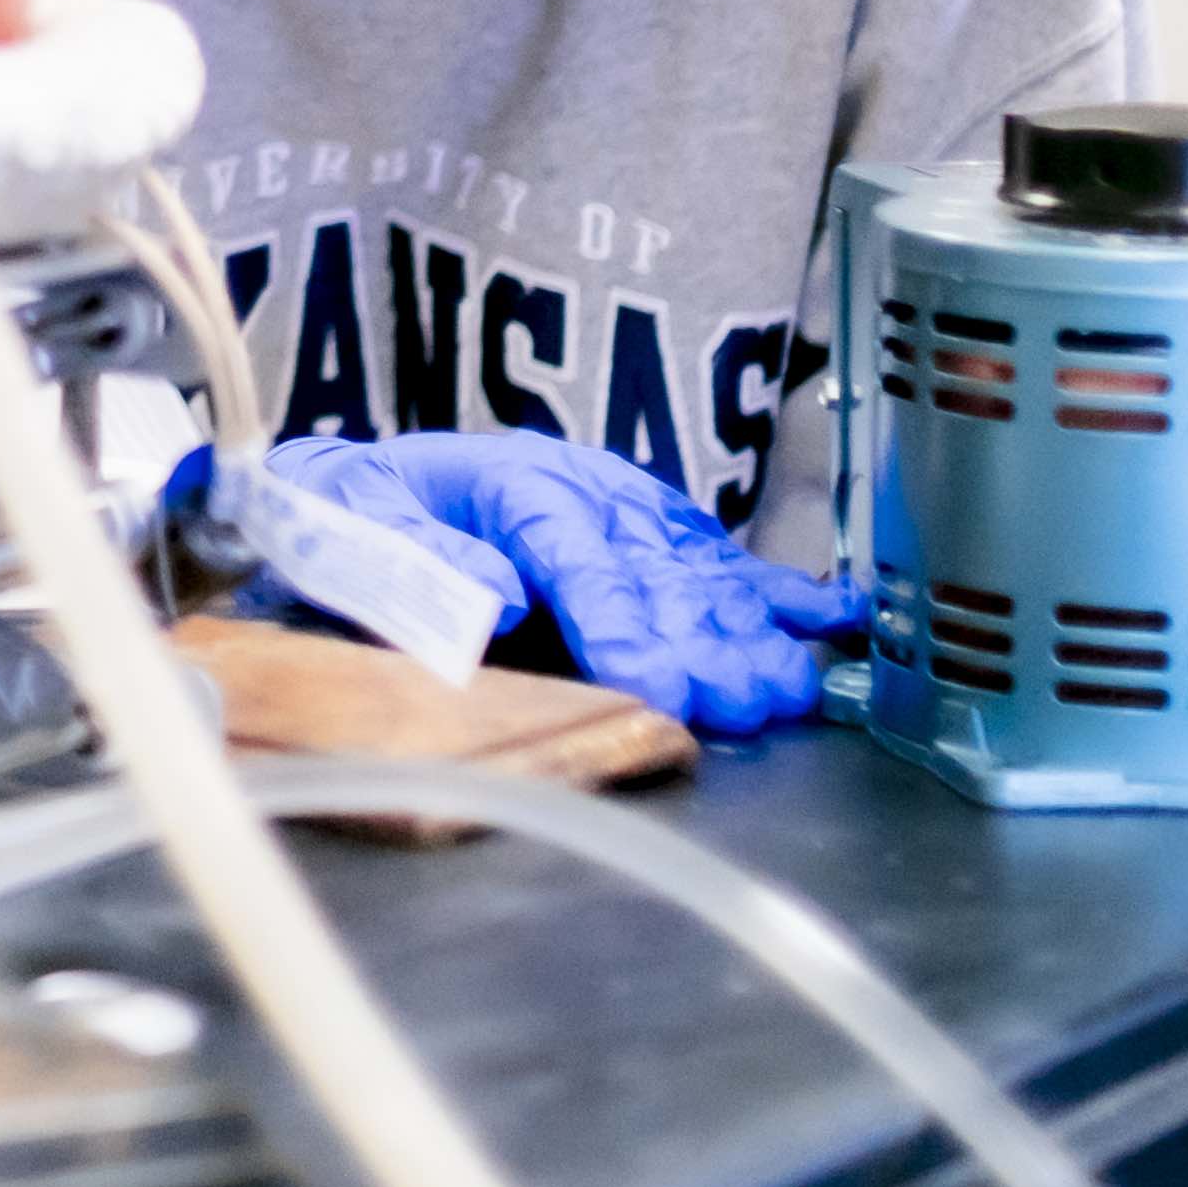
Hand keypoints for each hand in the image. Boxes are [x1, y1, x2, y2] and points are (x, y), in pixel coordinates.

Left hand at [270, 430, 862, 736]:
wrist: (356, 485)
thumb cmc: (353, 514)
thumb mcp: (354, 525)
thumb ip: (417, 560)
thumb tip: (497, 592)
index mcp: (514, 482)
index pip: (576, 558)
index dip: (618, 622)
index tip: (651, 682)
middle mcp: (585, 491)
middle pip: (652, 575)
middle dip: (701, 643)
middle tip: (744, 704)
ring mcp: (627, 511)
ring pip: (697, 577)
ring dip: (748, 634)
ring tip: (792, 688)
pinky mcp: (653, 534)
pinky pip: (718, 565)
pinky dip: (777, 593)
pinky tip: (833, 619)